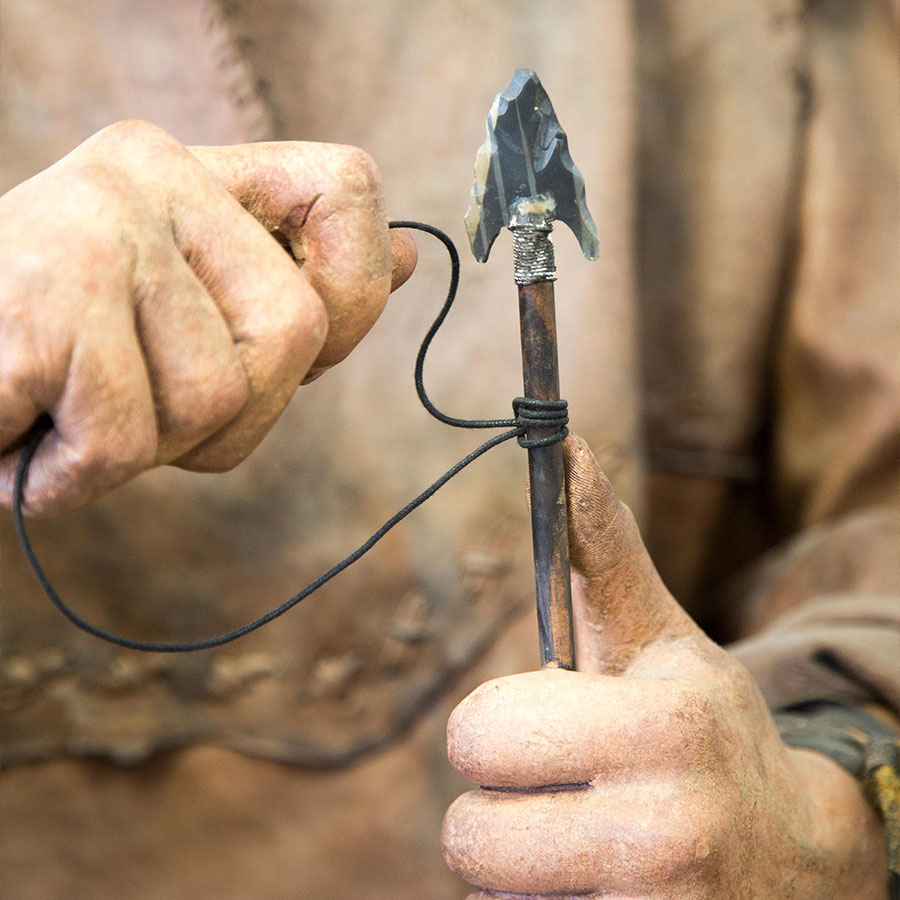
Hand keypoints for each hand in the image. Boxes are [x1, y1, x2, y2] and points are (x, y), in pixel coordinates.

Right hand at [0, 120, 415, 514]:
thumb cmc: (49, 350)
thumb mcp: (182, 305)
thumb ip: (287, 280)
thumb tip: (410, 260)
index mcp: (195, 172)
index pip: (348, 191)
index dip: (353, 289)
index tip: (303, 342)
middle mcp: (148, 175)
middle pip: (295, 334)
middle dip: (236, 415)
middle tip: (140, 409)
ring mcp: (93, 230)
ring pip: (219, 401)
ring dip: (149, 449)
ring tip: (70, 415)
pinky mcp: (40, 305)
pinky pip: (128, 439)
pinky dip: (79, 477)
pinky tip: (26, 440)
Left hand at [443, 435, 887, 898]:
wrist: (799, 867)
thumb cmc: (706, 736)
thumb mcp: (664, 646)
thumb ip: (604, 554)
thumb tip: (568, 448)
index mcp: (663, 726)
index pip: (478, 733)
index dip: (494, 729)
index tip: (538, 726)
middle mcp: (666, 833)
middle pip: (468, 833)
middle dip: (498, 804)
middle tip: (557, 792)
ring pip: (488, 895)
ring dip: (517, 867)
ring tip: (585, 843)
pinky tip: (598, 890)